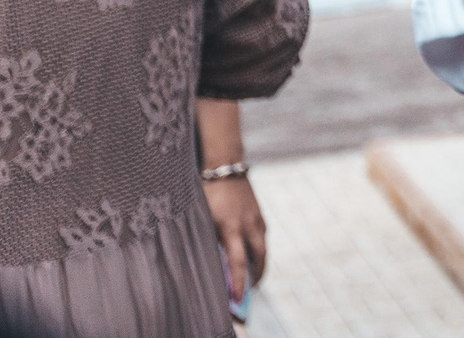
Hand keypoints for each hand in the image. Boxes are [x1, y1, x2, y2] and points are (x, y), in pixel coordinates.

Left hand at [196, 97, 262, 298]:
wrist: (223, 162)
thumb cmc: (205, 191)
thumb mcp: (200, 217)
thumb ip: (207, 239)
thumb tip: (211, 263)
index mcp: (231, 227)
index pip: (237, 263)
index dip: (238, 283)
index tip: (237, 300)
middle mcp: (248, 224)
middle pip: (258, 257)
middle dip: (256, 276)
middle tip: (250, 290)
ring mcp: (256, 217)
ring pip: (262, 246)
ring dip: (258, 261)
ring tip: (252, 274)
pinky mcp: (258, 211)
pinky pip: (261, 234)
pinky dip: (257, 246)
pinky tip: (250, 250)